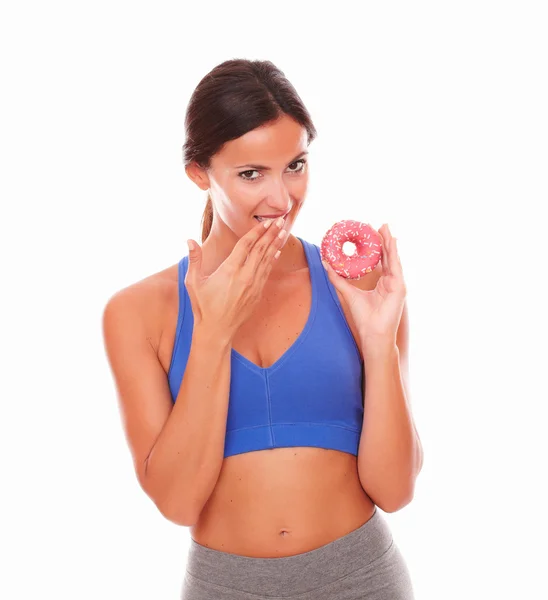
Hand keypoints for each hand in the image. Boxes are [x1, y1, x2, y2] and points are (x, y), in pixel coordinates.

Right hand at [185, 217, 285, 340]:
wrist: (217, 330)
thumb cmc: (203, 306)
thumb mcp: (193, 282)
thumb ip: (194, 259)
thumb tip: (189, 240)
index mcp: (229, 270)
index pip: (246, 245)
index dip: (256, 232)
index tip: (265, 222)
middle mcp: (244, 276)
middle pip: (261, 250)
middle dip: (271, 234)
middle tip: (280, 221)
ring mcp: (253, 285)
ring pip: (267, 260)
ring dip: (275, 245)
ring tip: (283, 232)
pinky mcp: (257, 293)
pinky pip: (266, 272)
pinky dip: (272, 260)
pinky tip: (277, 252)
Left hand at [321, 223, 406, 349]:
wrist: (372, 333)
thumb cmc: (363, 317)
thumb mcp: (347, 292)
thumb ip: (338, 278)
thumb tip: (326, 263)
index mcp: (382, 282)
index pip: (380, 260)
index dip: (376, 246)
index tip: (370, 232)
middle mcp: (391, 281)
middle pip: (388, 256)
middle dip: (384, 240)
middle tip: (380, 225)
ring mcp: (397, 284)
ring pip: (393, 258)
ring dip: (390, 243)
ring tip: (386, 228)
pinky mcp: (399, 288)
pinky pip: (396, 267)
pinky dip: (393, 254)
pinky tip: (391, 243)